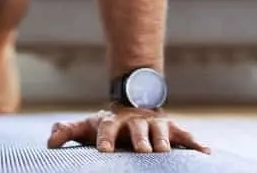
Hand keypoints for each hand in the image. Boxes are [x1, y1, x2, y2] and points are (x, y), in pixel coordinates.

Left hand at [46, 105, 210, 153]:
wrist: (135, 103)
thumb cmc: (108, 124)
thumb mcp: (88, 126)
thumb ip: (69, 131)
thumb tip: (50, 142)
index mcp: (114, 121)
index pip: (107, 127)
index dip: (105, 138)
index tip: (103, 151)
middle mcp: (136, 121)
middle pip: (138, 128)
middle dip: (141, 139)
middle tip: (143, 151)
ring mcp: (155, 123)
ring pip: (162, 129)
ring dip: (164, 140)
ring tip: (165, 151)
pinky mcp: (172, 128)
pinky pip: (185, 135)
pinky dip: (195, 143)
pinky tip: (206, 153)